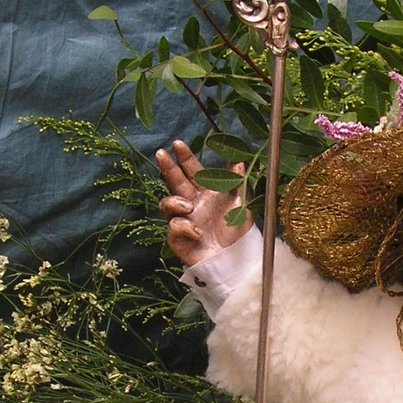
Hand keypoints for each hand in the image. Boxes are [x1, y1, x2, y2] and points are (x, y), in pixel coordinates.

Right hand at [155, 140, 251, 265]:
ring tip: (189, 206)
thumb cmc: (238, 231)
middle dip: (167, 167)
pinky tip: (198, 232)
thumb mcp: (241, 203)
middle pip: (174, 182)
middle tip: (161, 153)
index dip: (185, 158)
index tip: (178, 144)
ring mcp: (183, 221)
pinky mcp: (178, 239)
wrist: (237, 258)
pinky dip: (185, 227)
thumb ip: (237, 181)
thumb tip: (237, 159)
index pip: (192, 171)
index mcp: (206, 193)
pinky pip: (173, 227)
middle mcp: (192, 204)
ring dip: (175, 202)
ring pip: (167, 204)